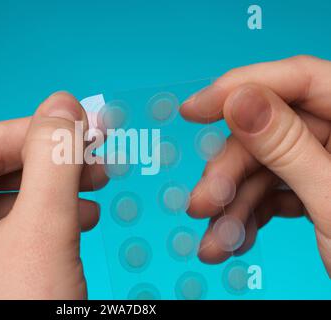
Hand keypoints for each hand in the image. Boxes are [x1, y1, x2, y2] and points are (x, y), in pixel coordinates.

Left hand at [0, 92, 107, 298]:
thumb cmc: (19, 315)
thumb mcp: (42, 230)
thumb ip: (53, 158)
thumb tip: (63, 104)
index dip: (37, 130)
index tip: (83, 125)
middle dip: (51, 163)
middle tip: (95, 157)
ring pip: (7, 201)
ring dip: (55, 190)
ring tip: (93, 190)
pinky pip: (10, 231)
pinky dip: (47, 219)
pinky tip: (79, 217)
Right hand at [181, 55, 330, 275]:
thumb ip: (288, 148)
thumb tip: (239, 100)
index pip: (301, 80)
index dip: (241, 87)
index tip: (194, 109)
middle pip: (269, 134)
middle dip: (229, 174)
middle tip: (201, 204)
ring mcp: (327, 162)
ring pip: (263, 168)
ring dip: (232, 206)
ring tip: (215, 242)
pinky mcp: (315, 188)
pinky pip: (272, 192)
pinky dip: (250, 215)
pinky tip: (234, 239)